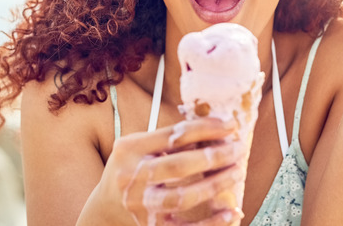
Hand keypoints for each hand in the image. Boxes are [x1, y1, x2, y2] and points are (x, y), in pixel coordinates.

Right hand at [82, 118, 243, 225]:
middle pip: (180, 166)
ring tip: (237, 172)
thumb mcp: (140, 148)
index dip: (206, 129)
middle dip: (215, 156)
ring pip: (184, 197)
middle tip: (238, 149)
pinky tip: (232, 211)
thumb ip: (169, 140)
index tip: (231, 125)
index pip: (174, 136)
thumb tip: (216, 133)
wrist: (104, 209)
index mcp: (129, 150)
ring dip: (216, 184)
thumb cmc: (130, 171)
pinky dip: (212, 222)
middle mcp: (130, 178)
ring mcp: (140, 206)